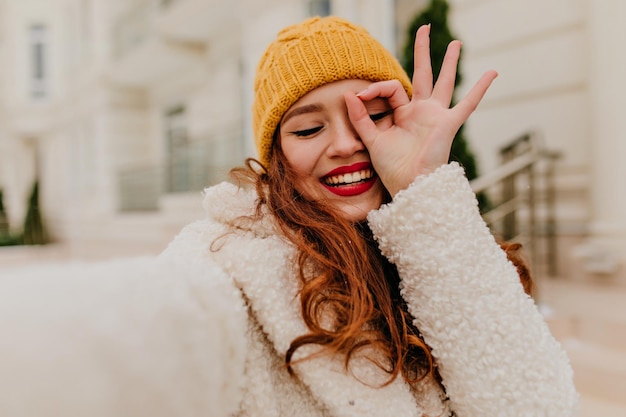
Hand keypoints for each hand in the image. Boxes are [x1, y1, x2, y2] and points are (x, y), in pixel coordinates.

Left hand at [344, 24, 497, 196]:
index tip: (360, 95)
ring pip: (443, 82)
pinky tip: (492, 72)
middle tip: (424, 28)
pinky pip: (468, 103)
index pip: (391, 88)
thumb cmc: (392, 168)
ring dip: (449, 61)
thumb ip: (360, 118)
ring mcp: (436, 116)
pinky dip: (480, 88)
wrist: (409, 187)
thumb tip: (348, 94)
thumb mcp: (371, 139)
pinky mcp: (448, 124)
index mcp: (403, 114)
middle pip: (423, 75)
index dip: (375, 88)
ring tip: (455, 43)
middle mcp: (421, 111)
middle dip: (423, 51)